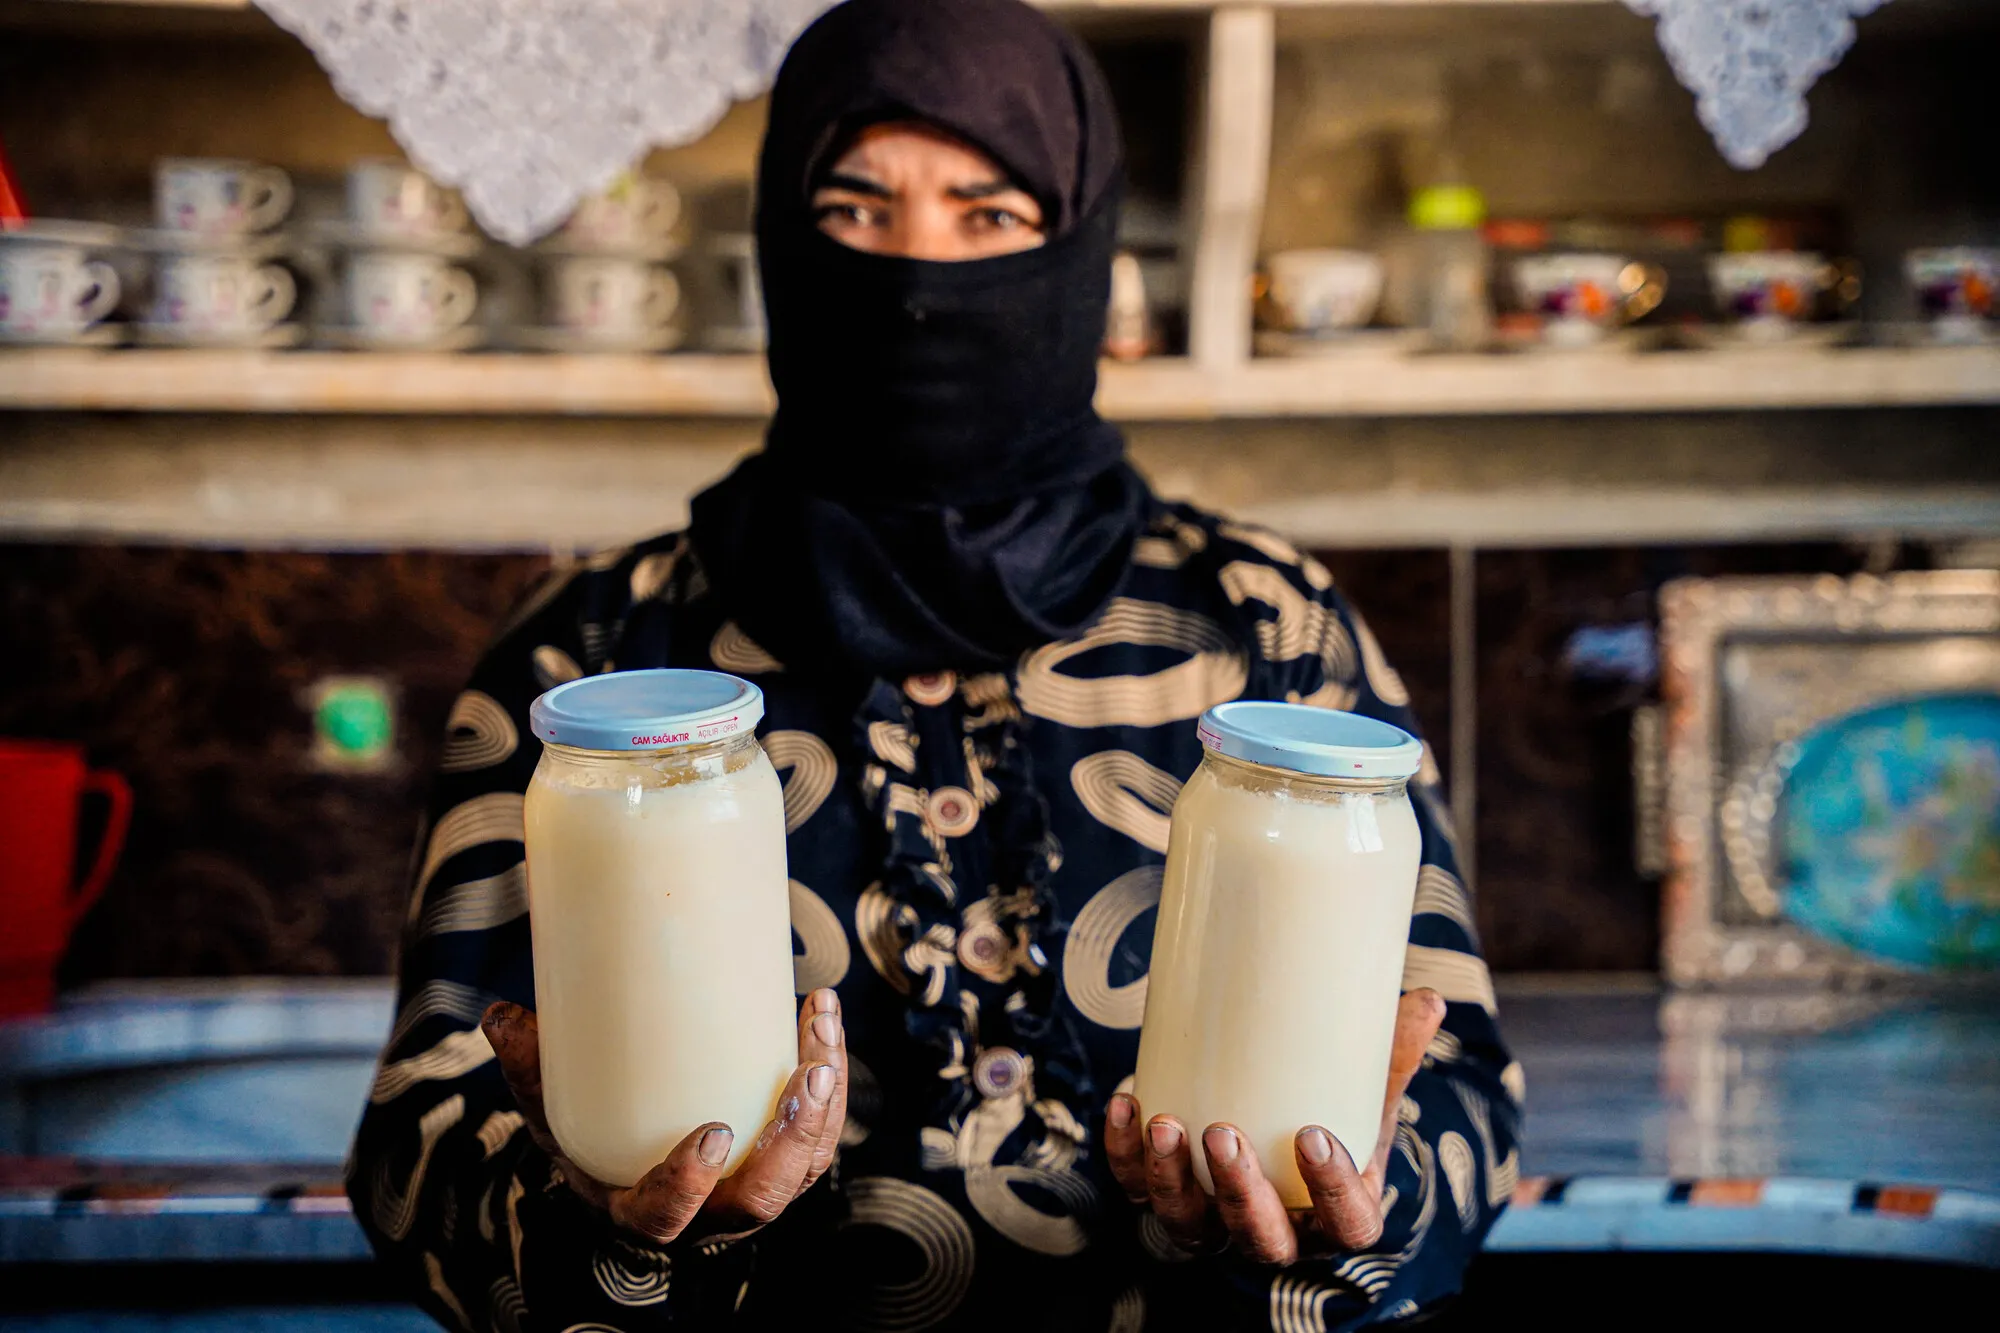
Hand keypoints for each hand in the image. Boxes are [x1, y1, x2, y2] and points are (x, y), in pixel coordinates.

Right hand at [480, 987, 847, 1245]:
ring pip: (805, 1164)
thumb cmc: (589, 1135)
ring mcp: (752, 1188)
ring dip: (824, 1098)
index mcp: (642, 1209)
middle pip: (762, 1198)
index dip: (689, 1184)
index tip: (710, 1132)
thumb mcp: (553, 1111)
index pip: (667, 1217)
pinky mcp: (783, 1157)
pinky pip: (819, 1130)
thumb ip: (531, 1069)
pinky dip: (829, 1073)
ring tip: (820, 1025)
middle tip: (806, 1073)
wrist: (632, 1154)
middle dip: (793, 1137)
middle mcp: (707, 1213)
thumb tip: (500, 1017)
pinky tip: (821, 1014)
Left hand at [1105, 988, 1445, 1264]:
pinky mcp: (1166, 1197)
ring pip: (1188, 1223)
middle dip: (1238, 1191)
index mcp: (1336, 1214)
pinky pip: (1136, 1188)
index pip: (1346, 1223)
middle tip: (1224, 1134)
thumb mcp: (1366, 1094)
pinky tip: (1126, 1105)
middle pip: (1259, 1236)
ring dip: (1170, 1178)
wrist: (1276, 1131)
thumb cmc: (1330, 1117)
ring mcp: (1215, 1220)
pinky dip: (1124, 1154)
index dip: (1331, 1191)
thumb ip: (1391, 1054)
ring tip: (1165, 1122)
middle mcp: (1276, 1231)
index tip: (1313, 1136)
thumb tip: (1429, 999)